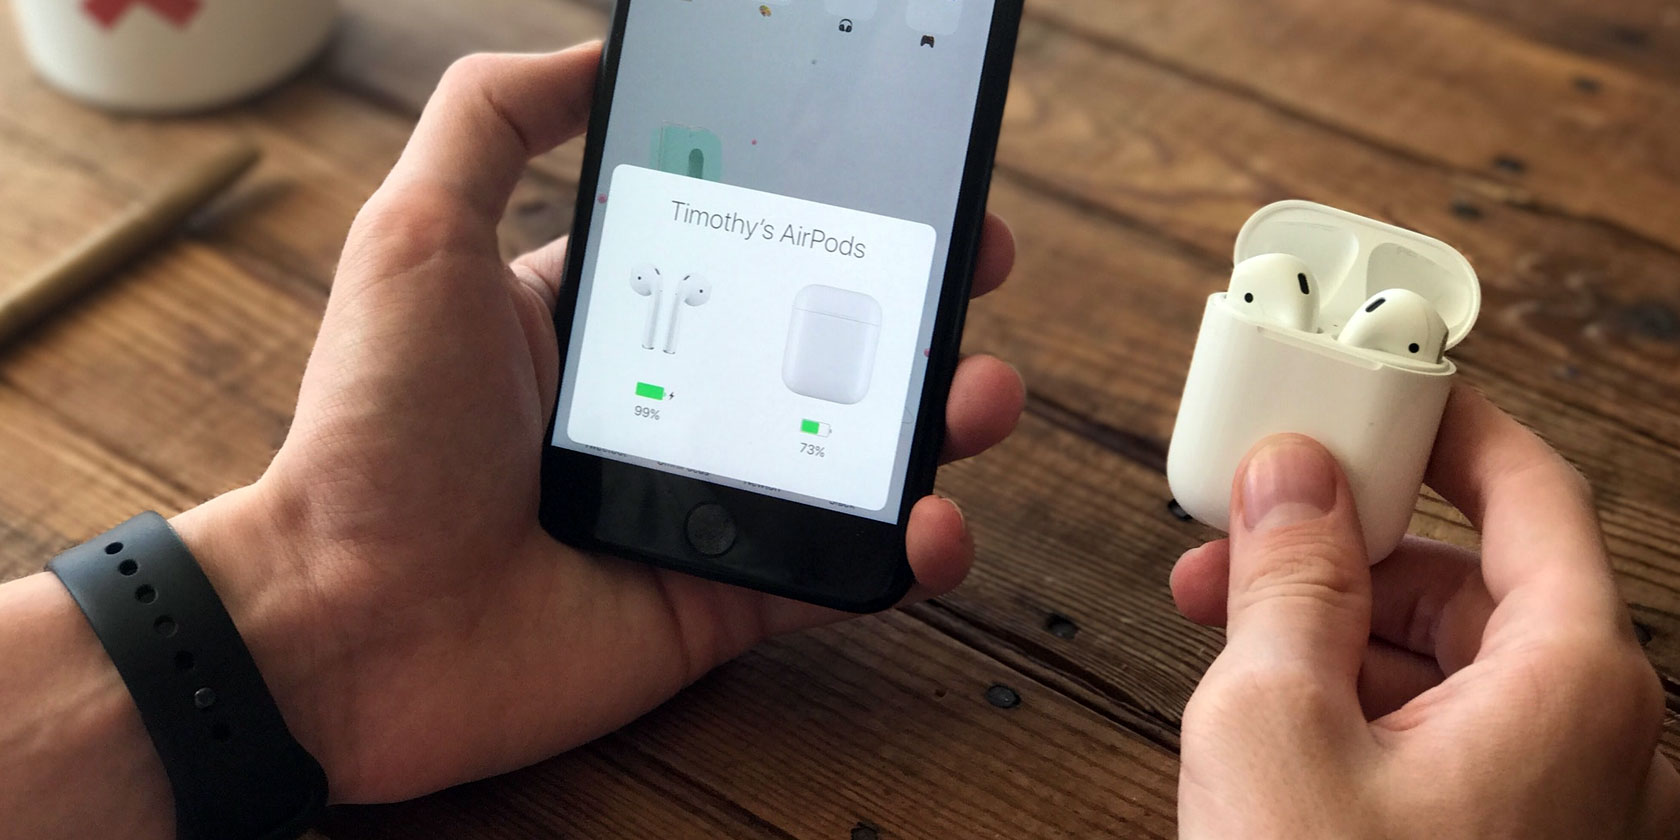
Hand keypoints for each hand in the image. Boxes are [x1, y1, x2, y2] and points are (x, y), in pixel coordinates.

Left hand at [171, 44, 1024, 801]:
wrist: (347, 626)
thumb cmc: (373, 428)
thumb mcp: (419, 236)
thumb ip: (495, 122)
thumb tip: (596, 51)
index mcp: (617, 319)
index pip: (754, 249)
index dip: (836, 214)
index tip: (905, 180)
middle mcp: (675, 403)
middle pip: (830, 343)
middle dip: (919, 303)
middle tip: (975, 267)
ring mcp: (709, 502)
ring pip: (860, 452)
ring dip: (944, 417)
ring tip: (980, 393)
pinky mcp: (728, 595)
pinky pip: (846, 571)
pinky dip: (912, 552)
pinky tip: (933, 523)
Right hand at [1170, 386, 1679, 837]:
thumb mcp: (1275, 729)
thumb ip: (1287, 584)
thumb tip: (1292, 483)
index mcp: (1577, 695)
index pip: (1534, 495)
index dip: (1443, 432)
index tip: (1374, 398)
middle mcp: (1603, 752)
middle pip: (1477, 588)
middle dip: (1346, 556)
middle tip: (1247, 539)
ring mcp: (1566, 812)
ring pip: (1453, 672)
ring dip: (1336, 637)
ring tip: (1227, 637)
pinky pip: (1447, 743)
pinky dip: (1362, 710)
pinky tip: (1273, 713)